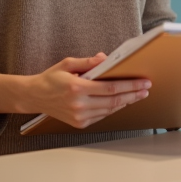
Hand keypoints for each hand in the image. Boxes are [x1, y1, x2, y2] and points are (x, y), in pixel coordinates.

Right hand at [0, 54, 150, 127]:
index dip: (130, 86)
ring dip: (125, 102)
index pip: (110, 88)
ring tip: (137, 95)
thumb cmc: (51, 78)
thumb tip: (105, 58)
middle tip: (146, 89)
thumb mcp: (67, 63)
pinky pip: (101, 116)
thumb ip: (88, 62)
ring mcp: (79, 116)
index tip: (143, 82)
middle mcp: (79, 105)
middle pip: (114, 101)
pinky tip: (121, 102)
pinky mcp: (79, 123)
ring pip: (109, 110)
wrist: (34, 96)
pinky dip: (113, 109)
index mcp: (77, 88)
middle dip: (133, 95)